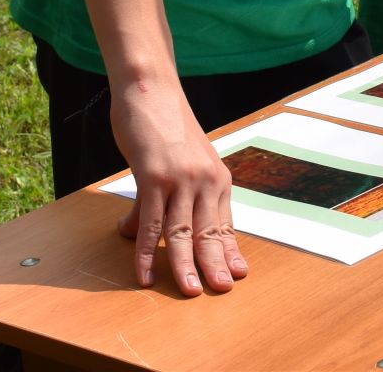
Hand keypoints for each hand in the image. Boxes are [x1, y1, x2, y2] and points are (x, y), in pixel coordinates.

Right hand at [109, 78, 247, 296]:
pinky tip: (144, 272)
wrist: (151, 90)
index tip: (238, 274)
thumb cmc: (165, 125)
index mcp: (217, 177)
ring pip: (182, 232)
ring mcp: (180, 180)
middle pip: (209, 232)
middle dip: (215, 265)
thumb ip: (176, 195)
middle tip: (221, 291)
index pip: (224, 223)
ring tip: (189, 292)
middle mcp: (205, 180)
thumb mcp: (184, 160)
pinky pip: (150, 223)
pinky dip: (146, 251)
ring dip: (183, 266)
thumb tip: (157, 231)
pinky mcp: (154, 178)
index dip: (229, 251)